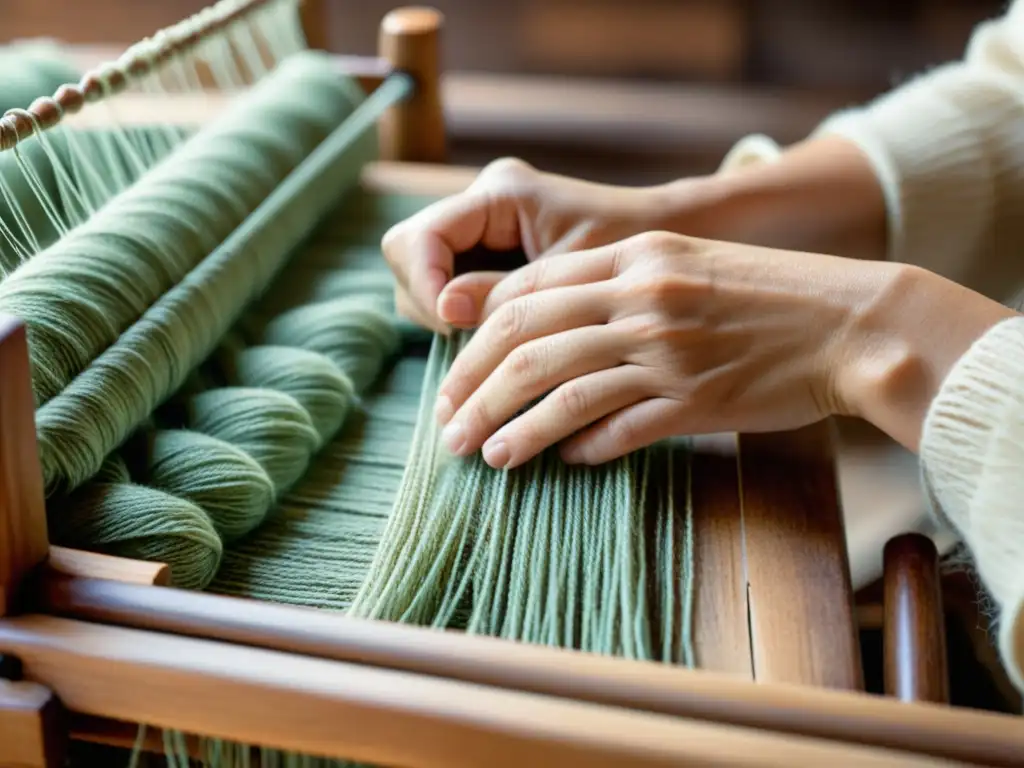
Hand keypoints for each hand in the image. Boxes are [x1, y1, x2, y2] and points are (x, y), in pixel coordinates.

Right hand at [381, 157, 713, 332]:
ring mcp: (482, 230)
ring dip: (443, 319)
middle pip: (410, 256)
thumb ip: (506, 296)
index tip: (454, 325)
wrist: (676, 245)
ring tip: (484, 353)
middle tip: (467, 346)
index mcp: (501, 193)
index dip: (425, 284)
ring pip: (424, 278)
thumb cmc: (638, 258)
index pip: (420, 237)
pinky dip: (461, 321)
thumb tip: (446, 314)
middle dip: (429, 305)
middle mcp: (482, 204)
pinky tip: (495, 348)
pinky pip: (449, 290)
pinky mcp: (490, 257)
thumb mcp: (573, 283)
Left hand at [432, 231, 1014, 467]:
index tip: (454, 377)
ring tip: (481, 455)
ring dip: (512, 428)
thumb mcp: (684, 265)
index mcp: (632, 259)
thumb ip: (615, 289)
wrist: (851, 323)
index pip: (525, 294)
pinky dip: (582, 448)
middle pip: (527, 343)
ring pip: (561, 390)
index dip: (475, 339)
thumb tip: (549, 336)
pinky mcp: (696, 399)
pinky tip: (563, 463)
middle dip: (473, 389)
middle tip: (446, 427)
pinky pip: (620, 428)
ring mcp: (667, 351)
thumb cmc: (765, 295)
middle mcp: (640, 299)